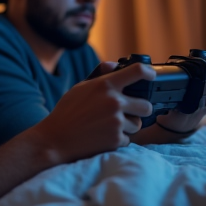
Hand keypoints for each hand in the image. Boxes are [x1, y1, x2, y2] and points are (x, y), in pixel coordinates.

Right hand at [29, 61, 155, 163]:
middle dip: (140, 110)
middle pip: (146, 106)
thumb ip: (100, 76)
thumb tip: (114, 65)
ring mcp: (116, 122)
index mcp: (105, 85)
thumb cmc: (66, 112)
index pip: (136, 72)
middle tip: (129, 112)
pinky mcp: (116, 139)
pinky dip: (118, 139)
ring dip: (128, 127)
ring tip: (108, 126)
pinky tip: (102, 136)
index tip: (151, 76)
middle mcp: (114, 102)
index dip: (148, 73)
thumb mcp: (80, 88)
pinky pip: (128, 139)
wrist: (55, 140)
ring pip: (137, 125)